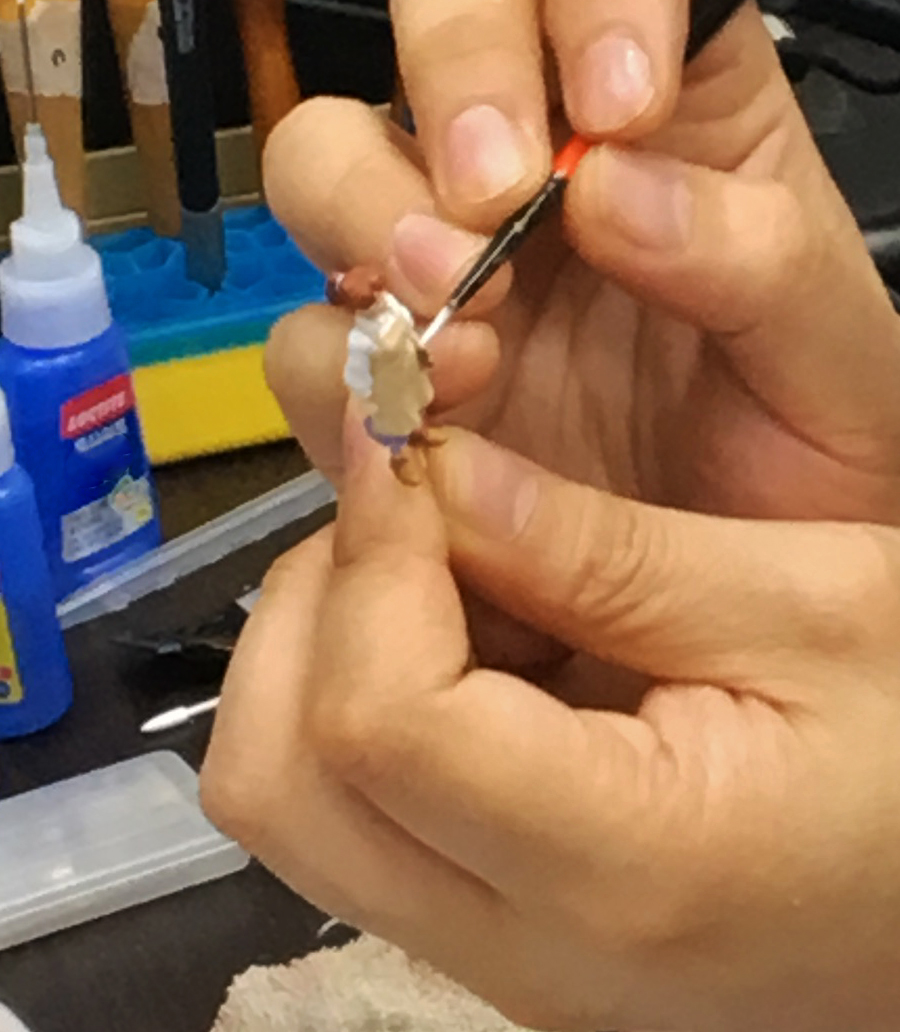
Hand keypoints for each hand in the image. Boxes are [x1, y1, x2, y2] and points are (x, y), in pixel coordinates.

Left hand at [202, 422, 899, 1031]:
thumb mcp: (815, 606)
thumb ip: (609, 551)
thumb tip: (441, 474)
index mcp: (624, 863)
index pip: (378, 718)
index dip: (372, 555)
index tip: (410, 448)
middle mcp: (525, 948)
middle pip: (277, 781)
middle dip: (312, 607)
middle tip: (409, 511)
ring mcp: (496, 960)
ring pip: (286, 804)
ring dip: (318, 650)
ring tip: (432, 566)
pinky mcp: (491, 936)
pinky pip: (347, 812)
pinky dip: (356, 695)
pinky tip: (464, 636)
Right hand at [264, 0, 899, 528]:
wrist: (742, 604)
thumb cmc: (814, 459)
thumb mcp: (834, 356)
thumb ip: (761, 260)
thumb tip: (611, 189)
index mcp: (683, 107)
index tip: (617, 100)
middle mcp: (544, 159)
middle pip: (445, 0)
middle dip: (458, 75)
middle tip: (497, 196)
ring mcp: (446, 261)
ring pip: (329, 148)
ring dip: (370, 209)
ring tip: (456, 315)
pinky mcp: (383, 373)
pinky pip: (305, 334)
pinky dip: (340, 362)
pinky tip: (422, 412)